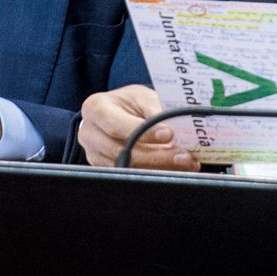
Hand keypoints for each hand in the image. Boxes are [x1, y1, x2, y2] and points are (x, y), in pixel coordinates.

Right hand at [79, 84, 199, 168]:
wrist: (118, 114)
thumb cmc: (130, 103)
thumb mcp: (142, 97)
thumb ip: (156, 110)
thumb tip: (178, 128)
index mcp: (96, 108)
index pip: (117, 124)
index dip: (143, 132)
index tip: (169, 134)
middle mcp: (90, 134)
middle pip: (122, 152)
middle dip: (157, 156)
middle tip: (184, 156)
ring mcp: (96, 156)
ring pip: (129, 169)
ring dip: (160, 168)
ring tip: (186, 163)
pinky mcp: (107, 172)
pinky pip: (131, 177)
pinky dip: (156, 174)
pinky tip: (176, 170)